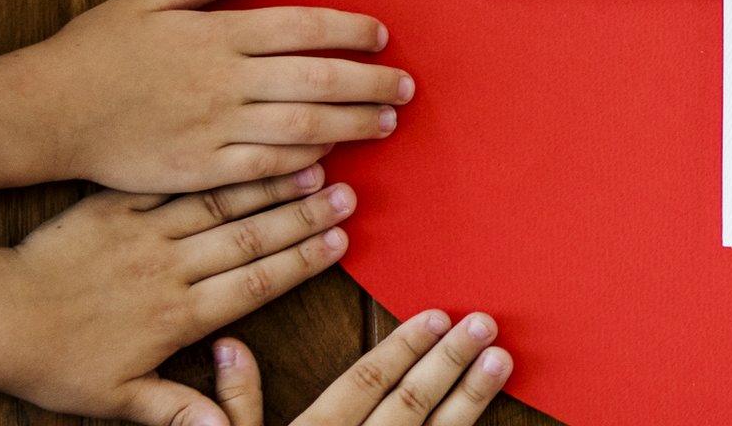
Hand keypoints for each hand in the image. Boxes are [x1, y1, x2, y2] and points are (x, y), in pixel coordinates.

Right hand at [0, 0, 409, 192]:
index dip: (350, 30)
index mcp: (218, 33)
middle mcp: (225, 79)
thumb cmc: (96, 50)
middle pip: (317, 78)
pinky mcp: (200, 168)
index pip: (304, 26)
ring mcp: (215, 127)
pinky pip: (266, 166)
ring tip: (385, 124)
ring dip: (352, 124)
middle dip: (370, 82)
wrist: (45, 112)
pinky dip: (303, 162)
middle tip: (405, 87)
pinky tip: (330, 160)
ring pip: (301, 125)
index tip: (381, 36)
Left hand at [0, 171, 354, 425]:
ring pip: (220, 205)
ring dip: (270, 184)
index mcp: (176, 316)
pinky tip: (240, 148)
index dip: (303, 261)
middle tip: (347, 196)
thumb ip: (178, 411)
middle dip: (305, 216)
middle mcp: (169, 269)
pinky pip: (172, 184)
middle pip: (251, 238)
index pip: (255, 283)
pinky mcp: (114, 207)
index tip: (341, 241)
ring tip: (314, 164)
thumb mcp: (117, 400)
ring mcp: (142, 233)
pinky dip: (211, 168)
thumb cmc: (55, 365)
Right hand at [212, 309, 512, 425]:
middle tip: (484, 324)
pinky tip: (492, 422)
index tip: (437, 316)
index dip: (403, 347)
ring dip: (470, 399)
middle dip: (448, 361)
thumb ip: (238, 402)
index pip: (364, 382)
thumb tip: (231, 345)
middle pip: (408, 404)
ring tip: (501, 361)